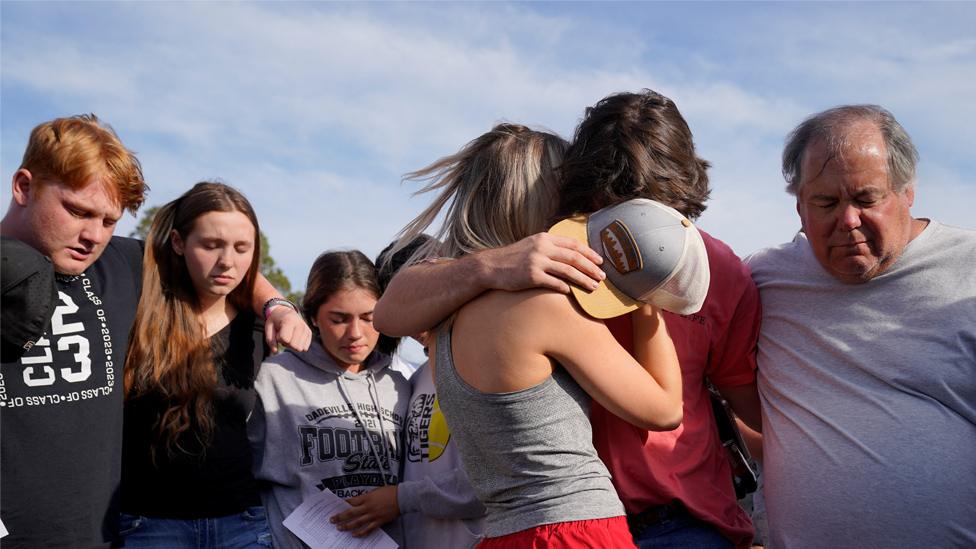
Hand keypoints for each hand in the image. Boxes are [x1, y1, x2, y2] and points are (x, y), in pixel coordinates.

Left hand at [264, 306, 311, 353]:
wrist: (286, 312)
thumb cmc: (275, 320)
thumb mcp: (268, 327)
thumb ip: (270, 340)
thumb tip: (275, 351)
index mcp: (289, 321)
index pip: (285, 339)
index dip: (279, 338)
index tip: (278, 332)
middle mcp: (300, 324)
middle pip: (294, 345)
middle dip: (286, 343)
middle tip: (283, 335)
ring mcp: (306, 329)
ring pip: (300, 348)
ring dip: (292, 345)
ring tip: (289, 336)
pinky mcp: (309, 333)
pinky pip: (304, 348)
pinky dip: (298, 345)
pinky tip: (294, 338)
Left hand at [330, 485, 398, 536]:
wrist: (402, 497)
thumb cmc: (390, 492)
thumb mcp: (376, 490)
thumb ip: (367, 496)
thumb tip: (358, 501)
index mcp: (367, 497)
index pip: (351, 502)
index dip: (342, 504)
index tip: (335, 507)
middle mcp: (368, 507)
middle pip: (351, 513)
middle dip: (340, 517)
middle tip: (332, 520)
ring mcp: (373, 515)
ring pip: (357, 522)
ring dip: (347, 526)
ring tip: (340, 528)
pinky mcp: (379, 521)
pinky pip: (368, 529)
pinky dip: (361, 533)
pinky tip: (354, 535)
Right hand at [477, 232, 603, 293]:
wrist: (490, 266)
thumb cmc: (513, 258)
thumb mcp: (531, 245)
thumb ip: (549, 247)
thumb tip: (570, 254)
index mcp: (544, 238)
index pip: (573, 244)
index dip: (589, 253)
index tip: (600, 261)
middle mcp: (542, 248)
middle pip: (574, 258)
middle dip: (591, 268)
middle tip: (602, 277)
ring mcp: (537, 262)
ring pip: (568, 271)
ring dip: (584, 280)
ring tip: (594, 287)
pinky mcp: (531, 276)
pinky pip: (555, 282)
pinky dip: (566, 288)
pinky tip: (572, 292)